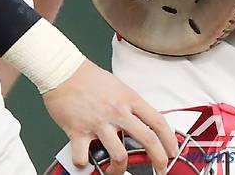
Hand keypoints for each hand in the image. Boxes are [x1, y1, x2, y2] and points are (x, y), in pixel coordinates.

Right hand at [43, 59, 177, 174]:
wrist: (61, 70)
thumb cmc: (87, 76)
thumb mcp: (117, 85)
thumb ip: (129, 104)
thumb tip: (140, 121)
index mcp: (128, 99)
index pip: (158, 121)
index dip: (169, 140)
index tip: (172, 151)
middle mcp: (117, 112)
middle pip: (148, 140)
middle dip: (159, 160)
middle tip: (161, 169)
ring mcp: (98, 123)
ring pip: (119, 156)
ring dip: (119, 170)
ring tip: (115, 171)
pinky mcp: (79, 132)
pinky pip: (84, 158)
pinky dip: (84, 165)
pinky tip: (84, 162)